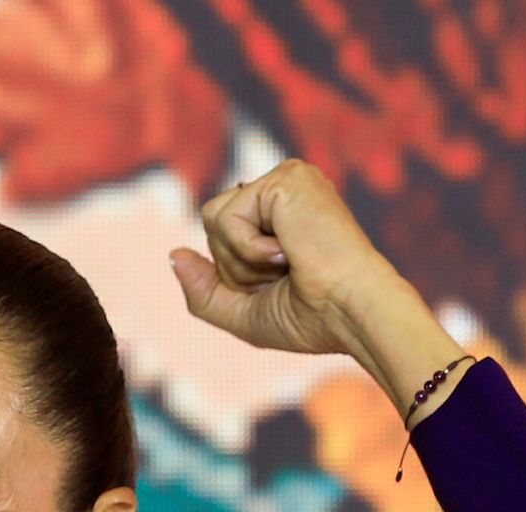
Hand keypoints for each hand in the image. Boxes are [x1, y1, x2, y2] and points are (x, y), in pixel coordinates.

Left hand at [169, 159, 400, 358]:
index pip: (221, 233)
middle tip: (285, 276)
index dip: (236, 274)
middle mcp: (286, 188)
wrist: (352, 314)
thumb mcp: (245, 312)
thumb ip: (205, 290)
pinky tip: (288, 252)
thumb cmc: (314, 318)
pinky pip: (226, 217)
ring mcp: (288, 179)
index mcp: (282, 213)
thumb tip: (173, 254)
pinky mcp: (286, 178)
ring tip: (286, 262)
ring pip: (214, 217)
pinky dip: (249, 250)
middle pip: (212, 224)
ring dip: (241, 259)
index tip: (283, 283)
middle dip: (236, 267)